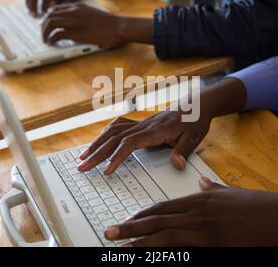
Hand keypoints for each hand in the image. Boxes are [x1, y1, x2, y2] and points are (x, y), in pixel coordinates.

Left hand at [41, 3, 126, 46]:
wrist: (118, 26)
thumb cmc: (108, 23)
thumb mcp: (92, 13)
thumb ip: (80, 15)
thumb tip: (72, 23)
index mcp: (77, 6)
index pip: (55, 9)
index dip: (48, 17)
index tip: (47, 25)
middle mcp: (73, 12)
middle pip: (49, 16)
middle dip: (43, 26)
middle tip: (43, 34)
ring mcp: (74, 22)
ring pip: (50, 24)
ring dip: (45, 33)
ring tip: (46, 40)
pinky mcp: (76, 33)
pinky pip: (57, 35)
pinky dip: (52, 39)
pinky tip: (53, 43)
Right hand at [78, 109, 212, 174]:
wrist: (195, 105)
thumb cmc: (194, 121)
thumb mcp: (194, 137)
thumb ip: (184, 151)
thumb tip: (177, 164)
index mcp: (155, 130)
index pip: (129, 143)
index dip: (116, 156)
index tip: (106, 170)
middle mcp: (144, 125)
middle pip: (114, 138)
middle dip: (96, 153)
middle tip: (82, 167)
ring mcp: (140, 123)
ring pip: (112, 131)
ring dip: (96, 143)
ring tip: (83, 156)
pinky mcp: (140, 124)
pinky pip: (118, 126)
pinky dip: (105, 134)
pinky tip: (98, 142)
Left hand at [104, 177, 277, 246]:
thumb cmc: (259, 206)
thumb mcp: (233, 193)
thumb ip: (214, 189)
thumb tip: (204, 182)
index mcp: (200, 200)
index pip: (163, 207)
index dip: (143, 215)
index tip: (128, 219)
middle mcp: (197, 215)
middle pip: (157, 222)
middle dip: (131, 228)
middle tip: (110, 232)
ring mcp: (204, 232)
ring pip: (164, 238)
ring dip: (140, 244)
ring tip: (120, 248)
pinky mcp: (213, 246)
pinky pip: (182, 252)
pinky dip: (165, 255)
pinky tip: (152, 257)